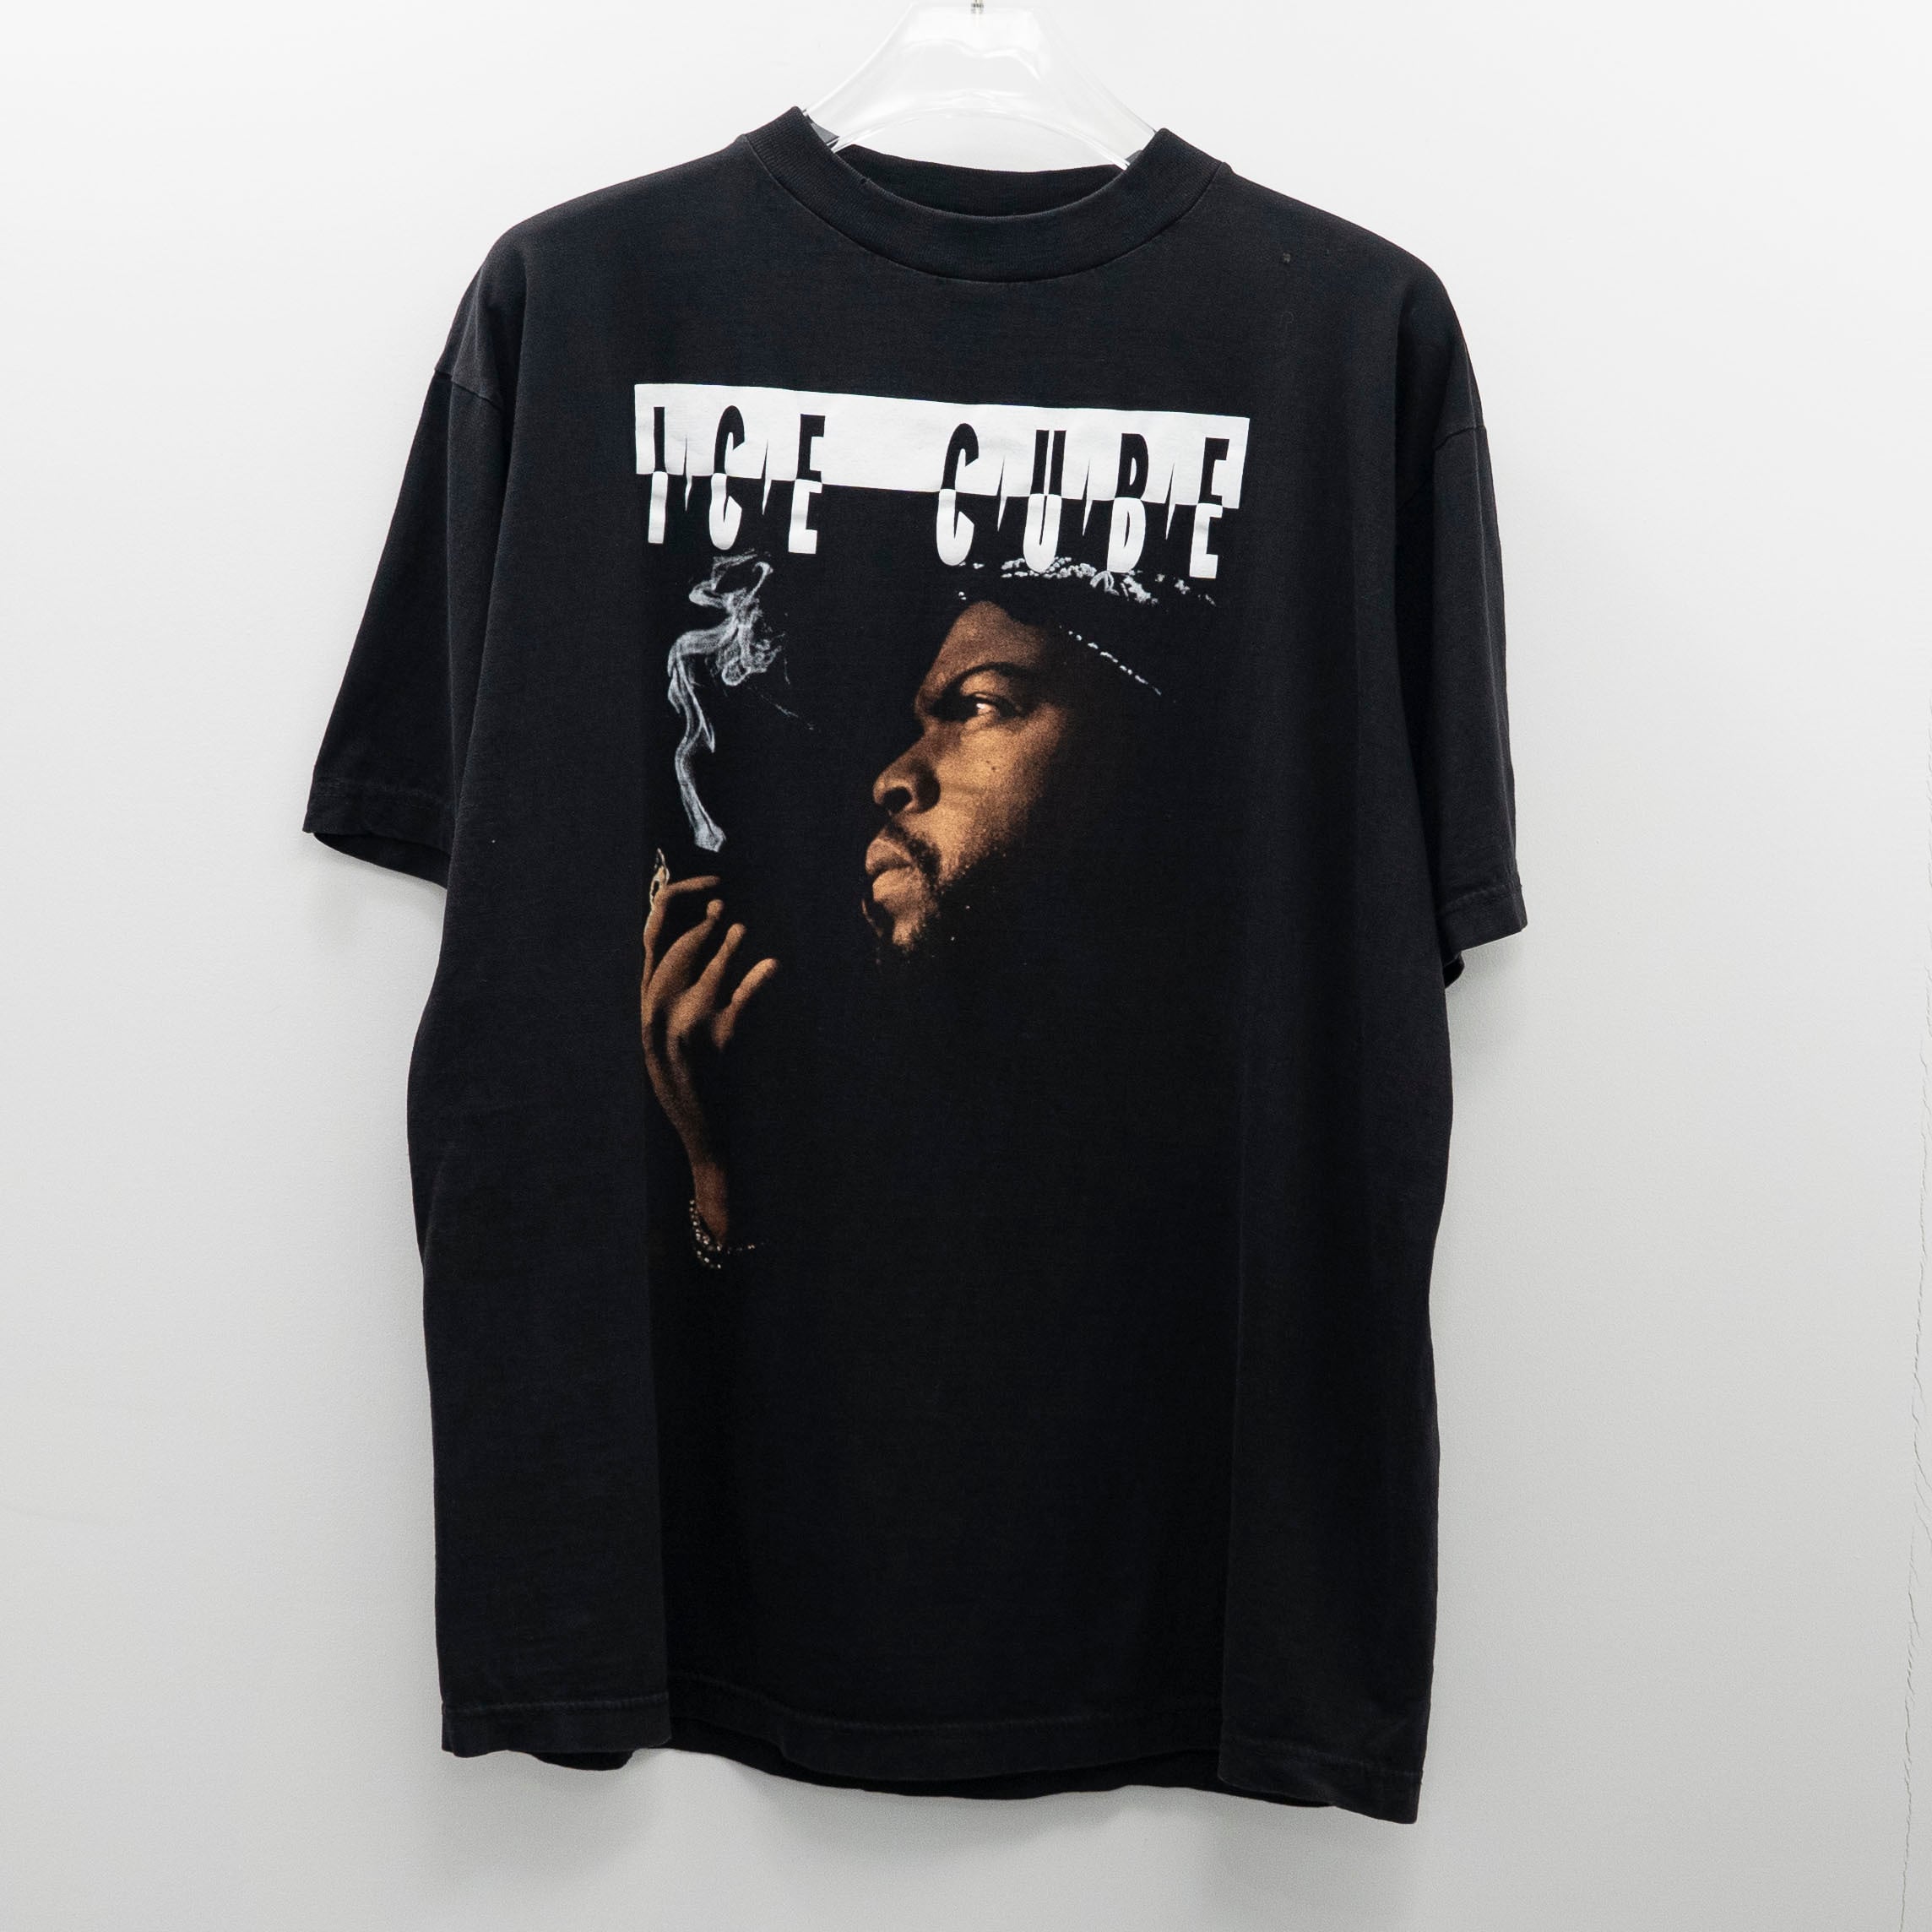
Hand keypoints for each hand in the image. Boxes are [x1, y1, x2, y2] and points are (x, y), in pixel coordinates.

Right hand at [640, 873, 779, 1241]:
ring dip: (726, 942)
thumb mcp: (662, 1034)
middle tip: (723, 905)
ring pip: (707, 968)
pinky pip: (738, 1001)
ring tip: (740, 927)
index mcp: (646, 1004)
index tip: (704, 889)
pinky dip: (756, 980)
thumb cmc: (684, 1079)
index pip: (653, 935)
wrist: (698, 1130)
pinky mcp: (716, 1041)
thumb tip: (694, 940)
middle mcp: (658, 1010)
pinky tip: (771, 965)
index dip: (677, 901)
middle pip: (678, 947)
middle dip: (702, 921)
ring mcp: (685, 1025)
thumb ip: (670, 990)